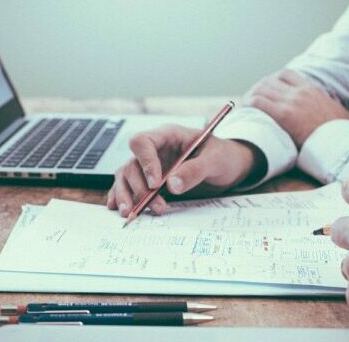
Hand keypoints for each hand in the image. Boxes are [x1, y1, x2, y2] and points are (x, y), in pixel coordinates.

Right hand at [107, 125, 263, 215]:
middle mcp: (155, 149)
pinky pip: (129, 186)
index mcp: (168, 136)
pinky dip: (122, 197)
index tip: (156, 184)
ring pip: (126, 176)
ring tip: (130, 214)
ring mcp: (150, 165)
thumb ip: (195, 170)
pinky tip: (118, 208)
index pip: (143, 142)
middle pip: (132, 164)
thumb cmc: (223, 156)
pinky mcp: (150, 180)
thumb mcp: (215, 160)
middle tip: (155, 206)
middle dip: (139, 188)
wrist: (230, 166)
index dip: (145, 163)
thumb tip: (172, 185)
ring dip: (127, 195)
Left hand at [244, 69, 348, 146]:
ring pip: (261, 89)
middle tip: (249, 100)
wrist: (343, 142)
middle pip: (269, 81)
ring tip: (244, 106)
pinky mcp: (284, 114)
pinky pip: (258, 102)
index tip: (265, 90)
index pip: (285, 74)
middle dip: (257, 89)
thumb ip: (324, 106)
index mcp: (311, 89)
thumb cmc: (340, 133)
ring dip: (250, 96)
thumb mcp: (336, 112)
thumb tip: (326, 109)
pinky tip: (243, 111)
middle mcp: (300, 91)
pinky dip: (247, 104)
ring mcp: (292, 101)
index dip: (271, 80)